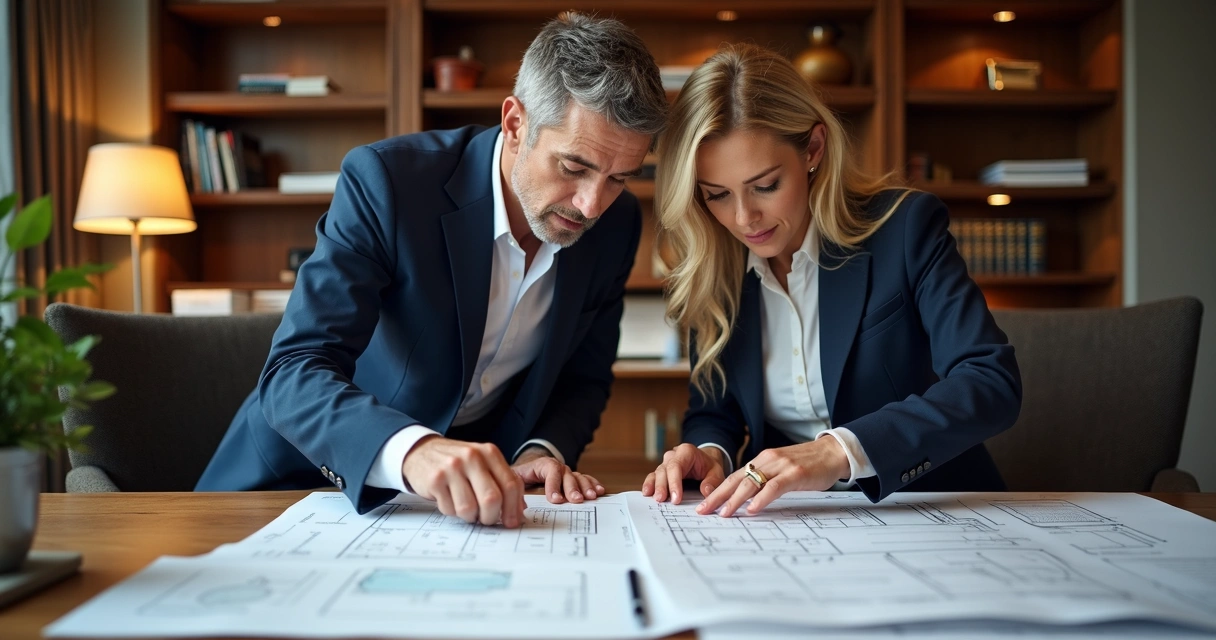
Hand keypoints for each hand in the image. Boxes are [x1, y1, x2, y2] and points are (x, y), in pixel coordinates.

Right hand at [401, 436, 525, 527]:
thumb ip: (502, 482)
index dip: (513, 508)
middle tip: (486, 520)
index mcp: (489, 452)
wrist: (421, 451)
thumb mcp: (482, 463)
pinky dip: (452, 511)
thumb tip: (519, 509)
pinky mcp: (435, 480)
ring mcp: (452, 467)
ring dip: (469, 516)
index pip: (511, 484)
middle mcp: (472, 457)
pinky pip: (450, 509)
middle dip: (491, 517)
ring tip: (466, 508)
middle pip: (492, 499)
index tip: (511, 522)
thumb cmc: (457, 462)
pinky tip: (449, 500)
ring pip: (469, 508)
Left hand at [512, 448, 604, 503]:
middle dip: (572, 488)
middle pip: (566, 475)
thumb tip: (519, 504)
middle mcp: (557, 467)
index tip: (555, 499)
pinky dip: (593, 484)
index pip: (550, 471)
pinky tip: (599, 491)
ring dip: (586, 487)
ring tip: (591, 497)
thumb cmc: (520, 477)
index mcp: (541, 465)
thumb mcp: (514, 479)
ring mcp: (567, 472)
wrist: (528, 469)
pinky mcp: (573, 479)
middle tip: (576, 500)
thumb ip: (516, 488)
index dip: (553, 485)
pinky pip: (585, 479)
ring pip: (578, 477)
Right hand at [641, 443, 727, 504]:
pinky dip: (650, 484)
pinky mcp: (662, 471)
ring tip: (654, 498)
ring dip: (655, 486)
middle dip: (662, 486)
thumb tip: (706, 492)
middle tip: (661, 499)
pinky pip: (653, 477)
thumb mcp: (716, 472)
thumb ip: (712, 482)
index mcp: (686, 452)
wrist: (705, 461)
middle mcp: (673, 455)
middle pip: (664, 470)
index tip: (676, 498)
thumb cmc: (709, 467)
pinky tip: (647, 493)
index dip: (674, 483)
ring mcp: (666, 463)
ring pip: (657, 473)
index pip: (676, 466)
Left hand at [698, 438, 848, 516]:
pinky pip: (774, 487)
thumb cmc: (808, 465)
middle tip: (702, 511)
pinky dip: (761, 499)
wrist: (834, 452)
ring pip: (751, 483)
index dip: (717, 491)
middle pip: (736, 480)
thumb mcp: (782, 470)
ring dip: (735, 500)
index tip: (703, 505)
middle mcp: (767, 460)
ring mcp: (781, 466)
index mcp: (762, 460)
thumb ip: (766, 480)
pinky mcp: (795, 473)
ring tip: (724, 514)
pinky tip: (752, 509)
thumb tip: (747, 499)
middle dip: (717, 496)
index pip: (734, 477)